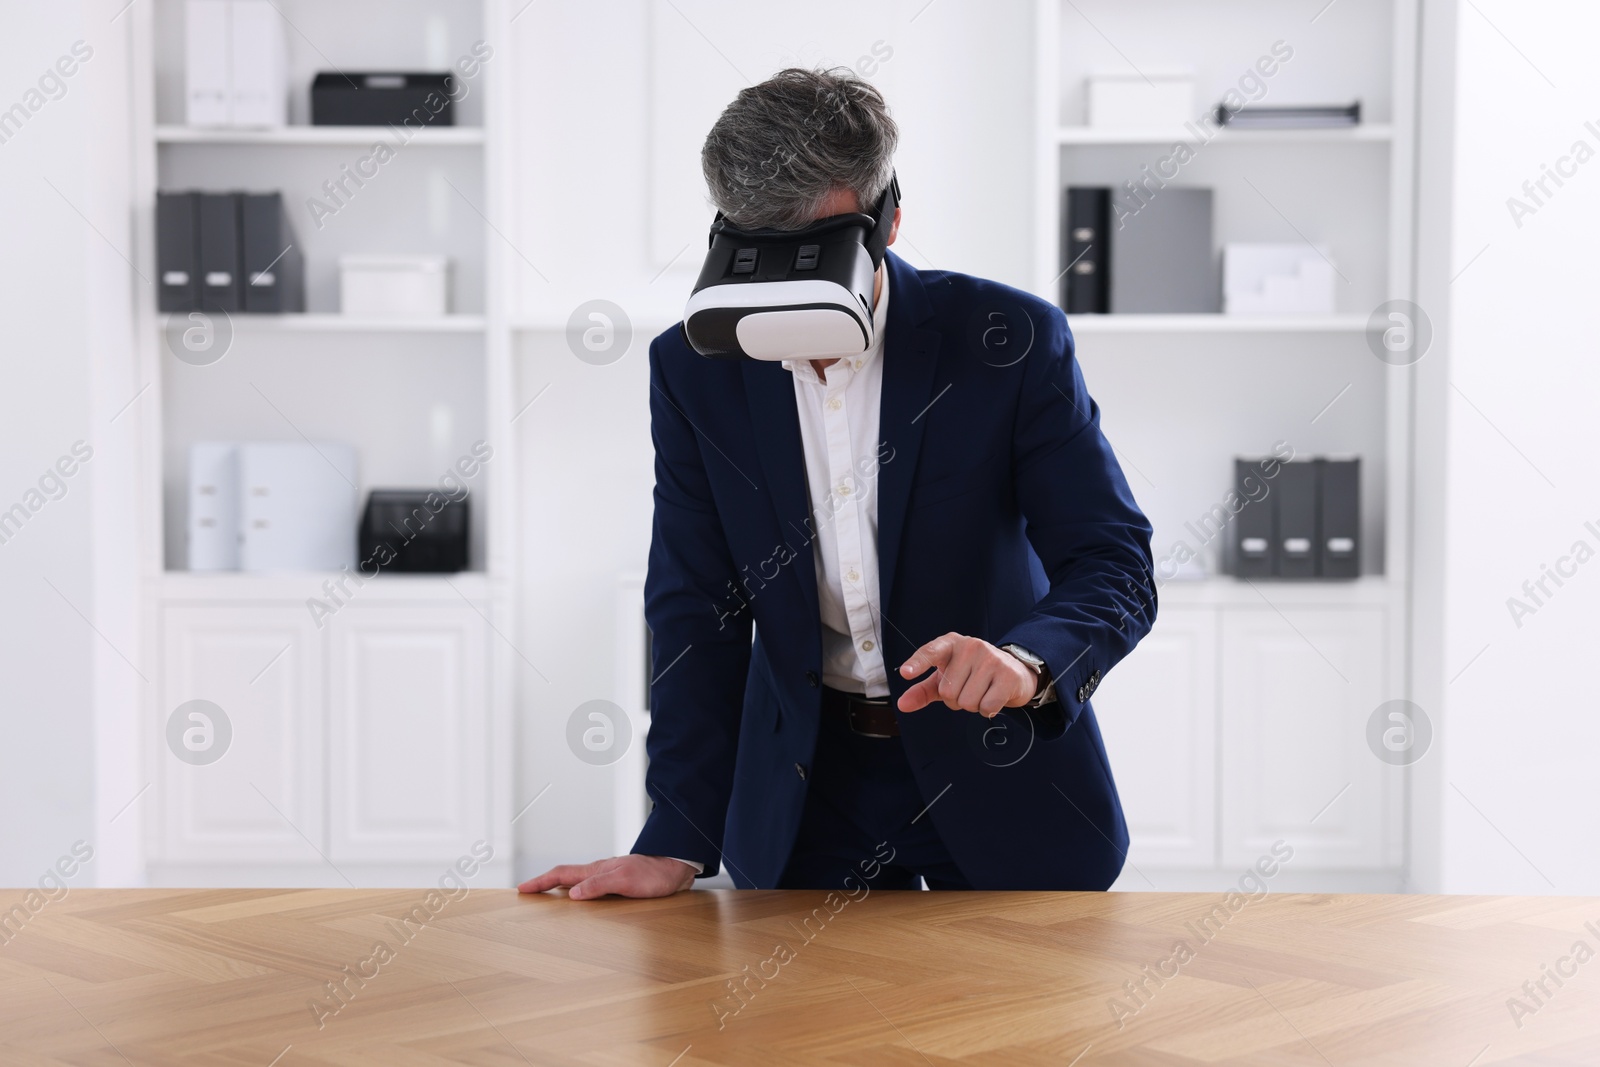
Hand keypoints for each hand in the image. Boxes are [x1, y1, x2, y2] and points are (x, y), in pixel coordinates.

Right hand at [518, 855, 696, 899]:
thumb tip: (572, 895)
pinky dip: (578, 893)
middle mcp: (599, 872)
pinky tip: (581, 902)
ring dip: (559, 889)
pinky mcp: (619, 884)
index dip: (541, 882)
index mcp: (597, 870)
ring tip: (547, 899)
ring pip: (577, 882)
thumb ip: (599, 886)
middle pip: (565, 876)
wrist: (677, 869)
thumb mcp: (625, 881)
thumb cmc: (654, 875)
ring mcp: (608, 876)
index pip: (562, 874)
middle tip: (528, 893)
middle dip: (544, 884)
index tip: (522, 889)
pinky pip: (590, 888)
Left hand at [897, 633, 1037, 716]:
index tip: (905, 672)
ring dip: (973, 705)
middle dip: (956, 700)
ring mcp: (991, 658)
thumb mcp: (945, 680)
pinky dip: (988, 710)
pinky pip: (986, 706)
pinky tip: (993, 696)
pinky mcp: (1008, 674)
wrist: (1013, 672)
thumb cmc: (972, 675)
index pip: (930, 652)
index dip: (917, 663)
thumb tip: (902, 704)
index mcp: (951, 643)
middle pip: (948, 692)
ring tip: (982, 691)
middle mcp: (970, 646)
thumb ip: (922, 691)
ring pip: (967, 702)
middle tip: (969, 688)